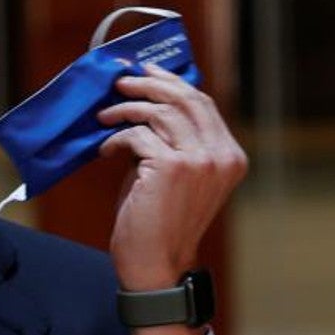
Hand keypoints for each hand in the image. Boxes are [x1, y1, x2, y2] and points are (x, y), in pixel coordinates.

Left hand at [96, 63, 246, 289]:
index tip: (146, 71)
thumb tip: (146, 101)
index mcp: (229, 155)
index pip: (201, 103)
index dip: (172, 82)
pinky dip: (116, 137)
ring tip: (105, 116)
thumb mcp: (175, 174)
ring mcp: (199, 160)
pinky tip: (105, 149)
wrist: (155, 264)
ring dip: (126, 108)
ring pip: (159, 112)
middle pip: (184, 98)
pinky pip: (137, 135)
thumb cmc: (159, 220)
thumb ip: (172, 139)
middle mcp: (220, 155)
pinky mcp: (171, 167)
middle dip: (148, 84)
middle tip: (120, 82)